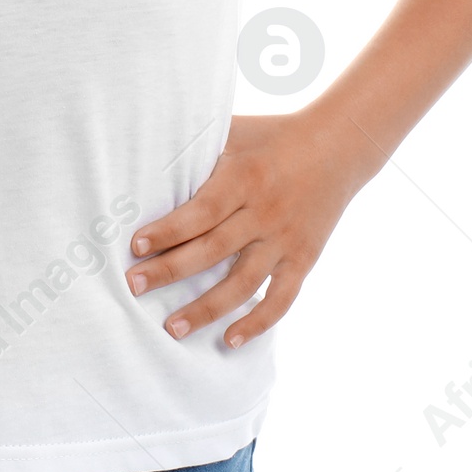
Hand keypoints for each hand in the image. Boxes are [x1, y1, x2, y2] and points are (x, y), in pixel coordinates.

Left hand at [124, 109, 373, 348]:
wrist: (338, 146)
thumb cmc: (273, 135)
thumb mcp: (236, 130)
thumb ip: (199, 146)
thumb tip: (148, 152)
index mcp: (244, 178)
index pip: (201, 211)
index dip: (168, 230)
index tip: (136, 245)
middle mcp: (264, 213)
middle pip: (213, 250)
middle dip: (170, 271)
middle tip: (134, 287)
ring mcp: (285, 240)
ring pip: (242, 283)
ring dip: (206, 309)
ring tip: (172, 327)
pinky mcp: (304, 259)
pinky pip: (281, 298)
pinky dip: (258, 323)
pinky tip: (230, 340)